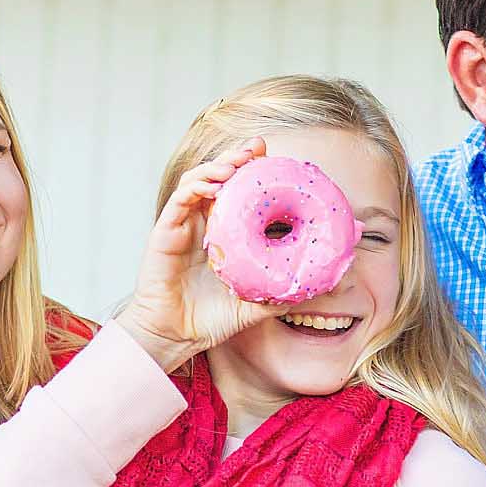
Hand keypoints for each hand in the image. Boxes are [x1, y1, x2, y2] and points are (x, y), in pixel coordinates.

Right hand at [109, 138, 283, 370]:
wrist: (175, 337)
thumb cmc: (209, 321)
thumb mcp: (254, 305)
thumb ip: (282, 293)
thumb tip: (320, 285)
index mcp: (223, 235)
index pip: (239, 195)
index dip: (254, 175)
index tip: (275, 161)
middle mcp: (203, 224)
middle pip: (218, 178)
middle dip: (238, 158)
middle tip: (258, 149)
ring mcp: (183, 226)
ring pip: (198, 181)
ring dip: (217, 166)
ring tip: (238, 162)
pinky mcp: (165, 231)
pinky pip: (179, 200)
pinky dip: (196, 186)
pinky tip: (214, 185)